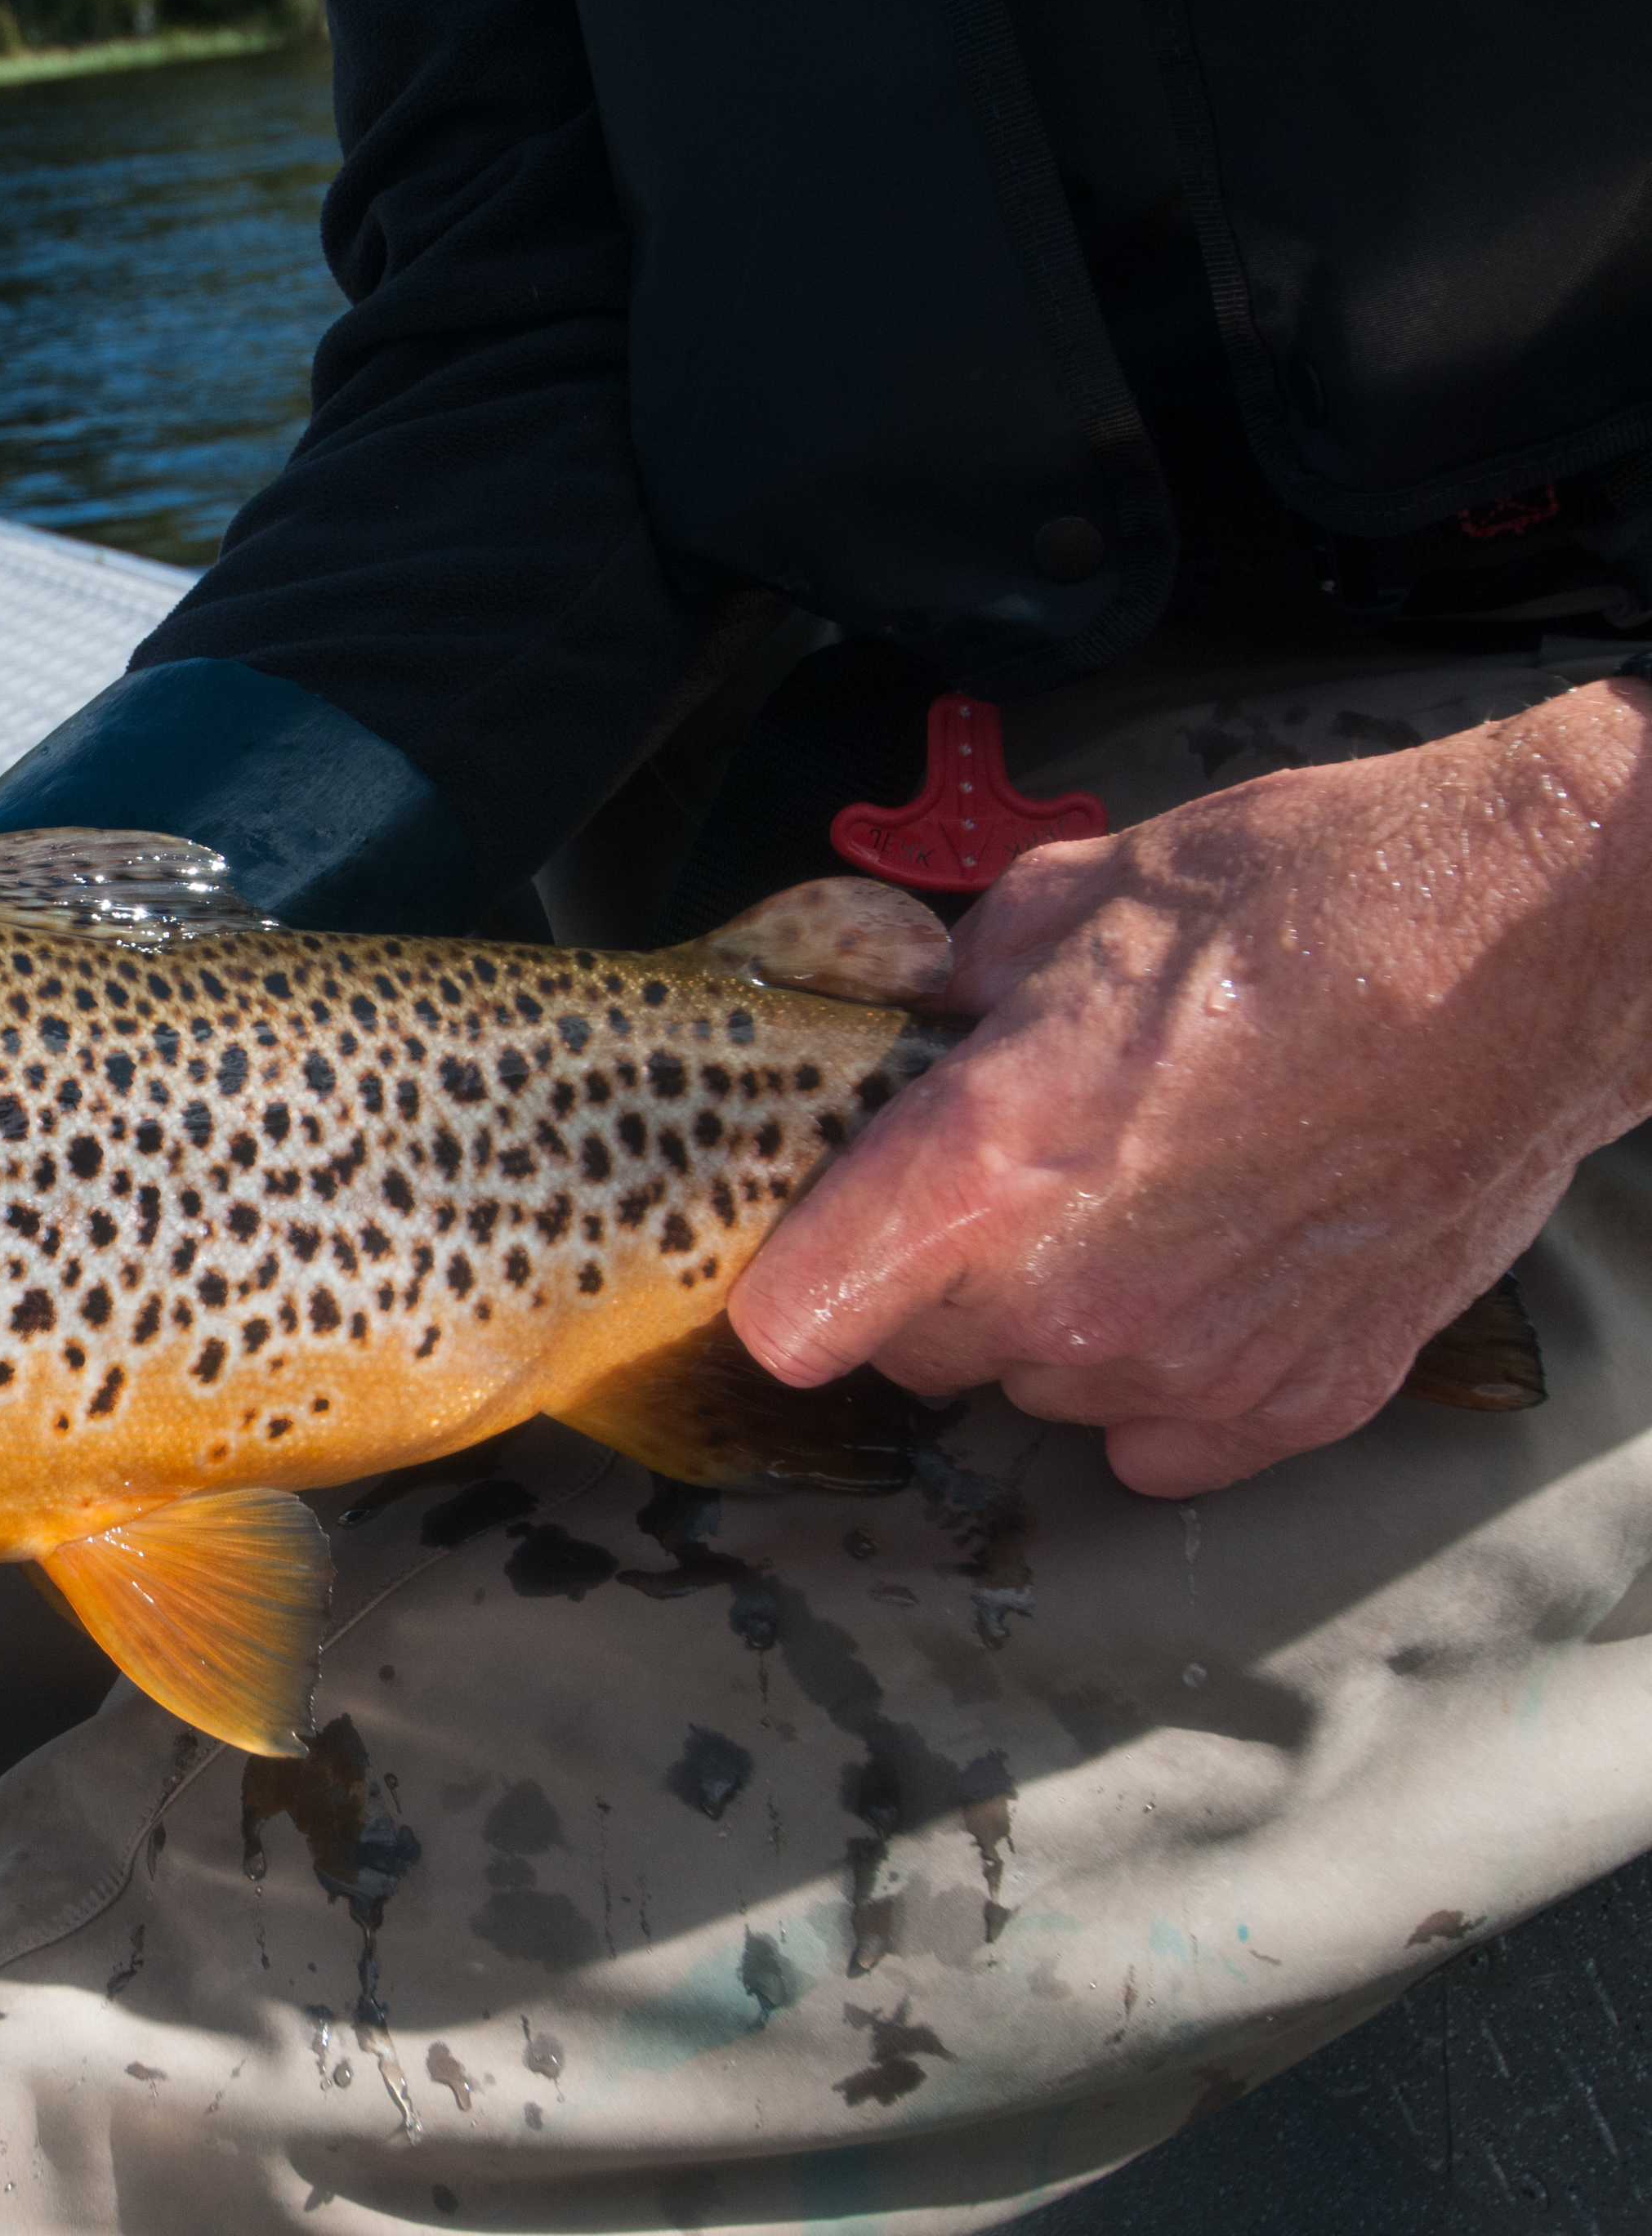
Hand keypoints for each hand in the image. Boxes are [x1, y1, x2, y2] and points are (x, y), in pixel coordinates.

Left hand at [732, 680, 1651, 1497]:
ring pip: (1039, 1392)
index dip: (795, 1281)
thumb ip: (961, 981)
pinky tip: (1209, 1276)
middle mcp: (1071, 1298)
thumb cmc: (1316, 896)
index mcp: (988, 1169)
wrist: (1543, 941)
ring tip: (1143, 1202)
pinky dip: (1169, 1380)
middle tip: (1009, 1184)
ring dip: (1059, 1324)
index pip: (798, 1322)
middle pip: (915, 1356)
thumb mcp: (1082, 894)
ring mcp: (1189, 1365)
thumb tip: (917, 1012)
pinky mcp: (1299, 1401)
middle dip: (932, 1281)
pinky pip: (1161, 1443)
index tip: (819, 1247)